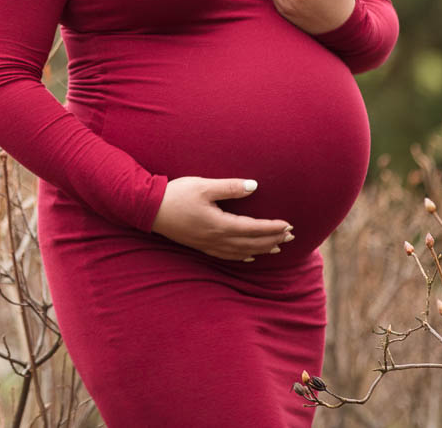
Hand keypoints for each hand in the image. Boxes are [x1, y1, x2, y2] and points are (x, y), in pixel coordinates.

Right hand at [150, 177, 294, 261]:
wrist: (150, 209)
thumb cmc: (176, 194)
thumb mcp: (204, 185)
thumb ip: (230, 187)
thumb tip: (254, 186)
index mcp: (220, 224)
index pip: (253, 228)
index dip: (272, 228)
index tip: (288, 225)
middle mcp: (216, 239)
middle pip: (251, 243)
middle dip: (273, 240)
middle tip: (291, 237)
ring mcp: (208, 244)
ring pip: (242, 251)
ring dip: (262, 249)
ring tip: (277, 247)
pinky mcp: (201, 245)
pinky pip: (227, 255)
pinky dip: (243, 256)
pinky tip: (250, 255)